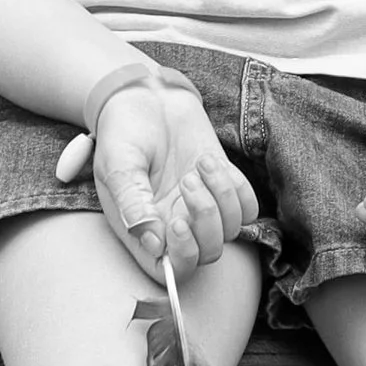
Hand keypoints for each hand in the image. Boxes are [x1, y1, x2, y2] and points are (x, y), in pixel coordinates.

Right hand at [56, 77, 258, 283]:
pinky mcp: (222, 184)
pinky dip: (237, 187)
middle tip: (187, 181)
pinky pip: (248, 206)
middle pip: (207, 254)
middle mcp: (173, 223)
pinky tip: (211, 162)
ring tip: (198, 165)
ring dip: (221, 196)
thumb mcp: (117, 163)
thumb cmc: (122, 130)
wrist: (144, 95)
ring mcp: (200, 205)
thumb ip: (132, 201)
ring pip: (231, 230)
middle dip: (206, 220)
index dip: (181, 257)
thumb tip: (153, 242)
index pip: (169, 270)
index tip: (177, 222)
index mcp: (143, 228)